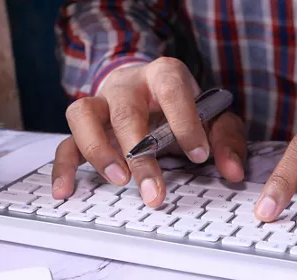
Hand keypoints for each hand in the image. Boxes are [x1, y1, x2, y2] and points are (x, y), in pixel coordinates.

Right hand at [51, 57, 246, 206]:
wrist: (148, 88)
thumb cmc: (183, 105)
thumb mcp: (213, 116)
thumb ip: (226, 138)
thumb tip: (232, 171)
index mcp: (164, 76)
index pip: (172, 90)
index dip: (185, 122)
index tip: (200, 155)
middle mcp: (128, 86)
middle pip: (126, 111)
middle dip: (139, 153)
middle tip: (153, 190)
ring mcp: (101, 103)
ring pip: (83, 114)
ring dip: (97, 149)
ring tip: (117, 180)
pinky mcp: (85, 126)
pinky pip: (65, 141)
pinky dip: (63, 167)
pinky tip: (66, 190)